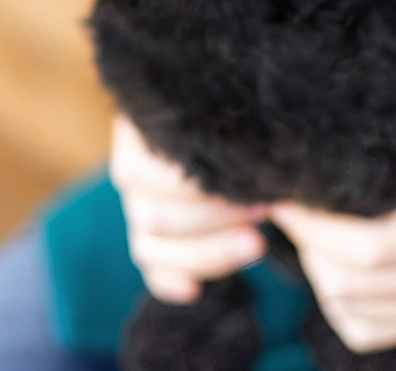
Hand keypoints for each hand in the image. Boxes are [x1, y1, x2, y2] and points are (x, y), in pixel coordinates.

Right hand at [110, 115, 267, 303]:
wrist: (220, 122)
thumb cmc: (224, 113)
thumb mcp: (216, 105)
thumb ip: (217, 126)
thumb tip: (253, 153)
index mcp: (136, 137)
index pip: (141, 174)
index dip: (190, 186)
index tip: (243, 182)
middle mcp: (132, 178)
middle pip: (153, 217)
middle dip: (212, 221)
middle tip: (263, 210)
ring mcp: (139, 212)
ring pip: (151, 249)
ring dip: (207, 252)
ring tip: (256, 244)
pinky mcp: (154, 244)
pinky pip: (153, 271)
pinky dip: (171, 281)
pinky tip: (194, 289)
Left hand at [270, 93, 395, 353]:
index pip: (371, 245)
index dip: (317, 225)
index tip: (291, 195)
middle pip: (349, 280)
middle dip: (308, 242)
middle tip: (295, 207)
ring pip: (346, 306)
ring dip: (317, 267)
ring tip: (316, 227)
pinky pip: (359, 330)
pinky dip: (335, 300)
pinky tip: (337, 261)